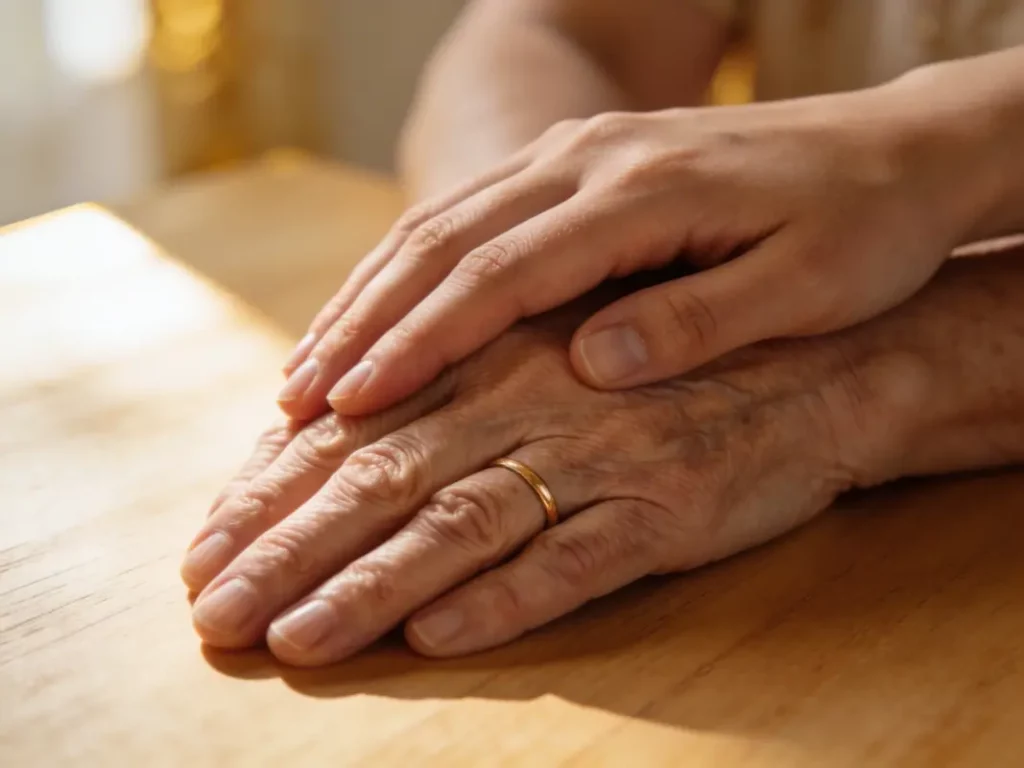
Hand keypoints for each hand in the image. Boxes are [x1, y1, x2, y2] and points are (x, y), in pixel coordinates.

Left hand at [184, 300, 915, 665]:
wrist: (810, 363)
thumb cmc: (667, 363)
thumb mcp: (556, 361)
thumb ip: (458, 400)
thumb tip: (341, 450)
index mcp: (494, 364)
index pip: (359, 434)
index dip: (273, 494)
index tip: (203, 550)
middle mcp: (534, 404)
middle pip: (386, 481)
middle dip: (288, 550)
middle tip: (212, 611)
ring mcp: (602, 458)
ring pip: (464, 525)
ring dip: (372, 587)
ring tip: (293, 641)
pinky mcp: (669, 509)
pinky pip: (579, 561)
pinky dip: (508, 599)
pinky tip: (440, 638)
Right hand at [276, 78, 976, 420]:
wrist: (893, 151)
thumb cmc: (863, 227)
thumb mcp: (808, 284)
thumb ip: (698, 321)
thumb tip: (592, 367)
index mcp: (641, 192)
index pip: (503, 272)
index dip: (421, 340)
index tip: (355, 402)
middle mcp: (590, 163)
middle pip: (446, 243)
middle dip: (361, 324)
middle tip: (295, 400)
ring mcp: (577, 158)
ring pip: (441, 225)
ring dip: (367, 299)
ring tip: (307, 371)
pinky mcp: (578, 169)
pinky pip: (468, 218)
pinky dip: (407, 273)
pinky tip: (372, 318)